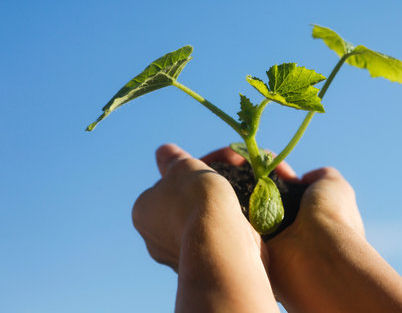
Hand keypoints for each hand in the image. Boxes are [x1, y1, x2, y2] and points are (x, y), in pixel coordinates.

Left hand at [132, 144, 263, 270]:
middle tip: (223, 185)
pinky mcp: (203, 269)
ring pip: (198, 227)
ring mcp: (177, 258)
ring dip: (214, 215)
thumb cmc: (196, 198)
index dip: (187, 175)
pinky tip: (240, 222)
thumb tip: (163, 151)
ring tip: (237, 201)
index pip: (164, 187)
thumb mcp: (184, 166)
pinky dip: (225, 233)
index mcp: (142, 212)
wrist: (220, 242)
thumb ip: (173, 159)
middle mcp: (154, 239)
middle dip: (200, 196)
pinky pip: (214, 244)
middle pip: (181, 207)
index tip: (206, 170)